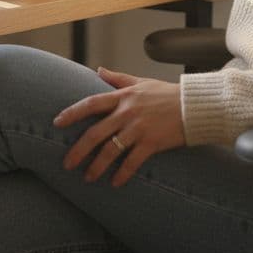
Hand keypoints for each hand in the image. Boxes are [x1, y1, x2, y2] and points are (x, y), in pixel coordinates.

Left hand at [54, 67, 184, 186]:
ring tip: (87, 177)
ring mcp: (139, 129)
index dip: (72, 113)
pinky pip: (132, 161)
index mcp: (123, 97)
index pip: (91, 103)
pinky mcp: (152, 142)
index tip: (57, 122)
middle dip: (78, 150)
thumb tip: (99, 70)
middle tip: (67, 163)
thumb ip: (118, 78)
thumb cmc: (167, 93)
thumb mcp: (141, 82)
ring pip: (111, 150)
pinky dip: (122, 173)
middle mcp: (127, 113)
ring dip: (97, 166)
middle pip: (95, 133)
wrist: (194, 105)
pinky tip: (114, 183)